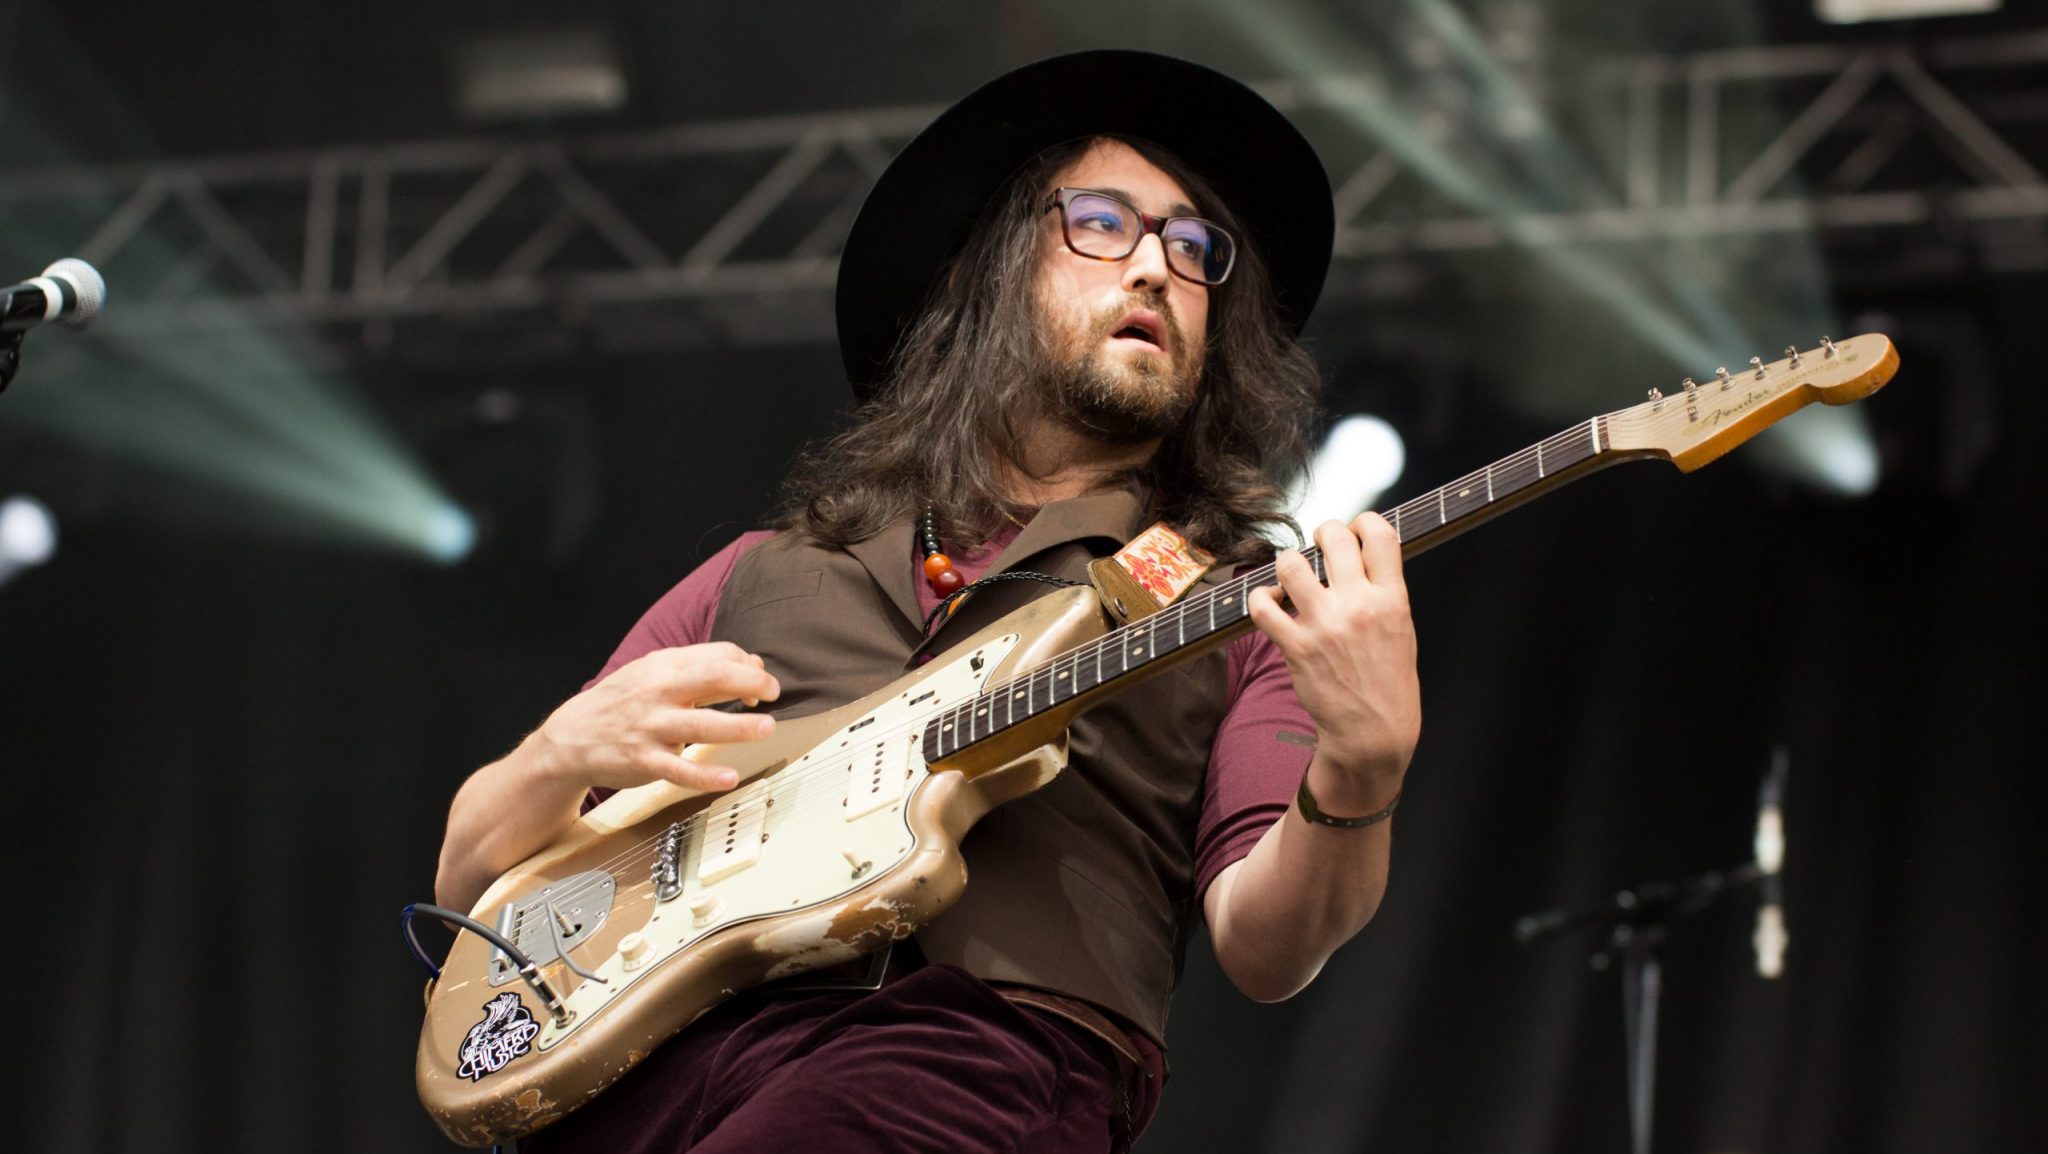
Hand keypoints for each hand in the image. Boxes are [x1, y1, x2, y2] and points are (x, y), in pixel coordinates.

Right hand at [530, 641, 780, 793]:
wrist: (571, 737)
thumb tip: (751, 665)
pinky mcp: (645, 760)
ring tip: (766, 728)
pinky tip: (729, 777)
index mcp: (664, 667)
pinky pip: (679, 769)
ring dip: (739, 726)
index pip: (717, 656)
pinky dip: (706, 775)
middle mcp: (659, 693)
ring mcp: (652, 727)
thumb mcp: (652, 672)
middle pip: (713, 678)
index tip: (761, 683)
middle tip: (773, 694)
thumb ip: (698, 668)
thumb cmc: (621, 702)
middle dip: (750, 683)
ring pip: (702, 724)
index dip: (747, 666)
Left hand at [1247, 515, 1420, 786]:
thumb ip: (1382, 591)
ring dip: (1287, 563)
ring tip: (1291, 577)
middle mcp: (1359, 605)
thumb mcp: (1402, 629)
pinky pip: (1263, 605)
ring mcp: (1325, 625)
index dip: (1362, 522)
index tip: (1354, 531)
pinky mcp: (1296, 646)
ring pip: (1291, 562)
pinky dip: (1260, 598)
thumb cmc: (1388, 682)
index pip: (1380, 533)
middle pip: (1334, 536)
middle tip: (1319, 549)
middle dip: (1322, 534)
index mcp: (1393, 599)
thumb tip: (1358, 556)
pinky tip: (1270, 603)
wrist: (1374, 732)